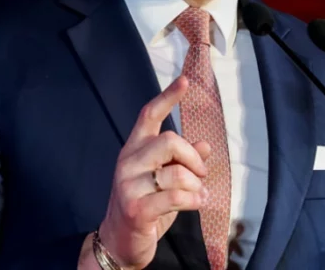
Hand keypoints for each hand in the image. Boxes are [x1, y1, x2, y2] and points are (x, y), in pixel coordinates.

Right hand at [96, 77, 211, 269]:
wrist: (119, 242)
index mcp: (134, 149)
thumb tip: (205, 146)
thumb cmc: (146, 206)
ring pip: (177, 172)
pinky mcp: (137, 209)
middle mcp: (128, 162)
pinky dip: (194, 200)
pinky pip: (175, 197)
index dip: (167, 97)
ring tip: (199, 194)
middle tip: (200, 173)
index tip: (184, 82)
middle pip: (169, 140)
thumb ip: (182, 160)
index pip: (149, 115)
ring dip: (196, 185)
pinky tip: (198, 203)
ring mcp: (129, 186)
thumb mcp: (164, 179)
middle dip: (193, 158)